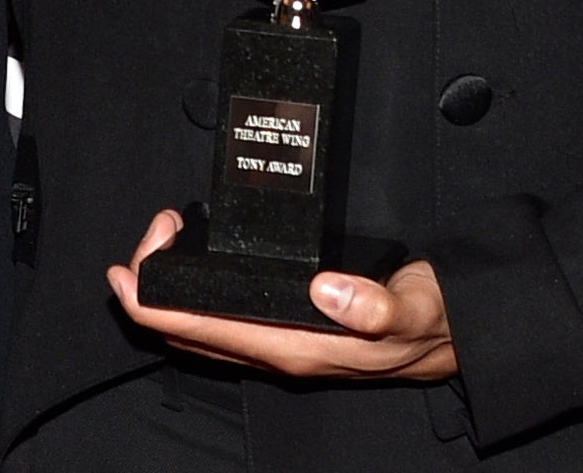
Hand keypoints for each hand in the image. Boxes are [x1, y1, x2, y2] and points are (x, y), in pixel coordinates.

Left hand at [106, 209, 458, 380]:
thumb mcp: (414, 309)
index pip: (202, 333)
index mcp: (296, 350)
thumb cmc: (430, 323)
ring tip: (165, 237)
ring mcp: (279, 345)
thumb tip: (326, 291)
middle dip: (152, 287)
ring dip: (170, 289)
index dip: (152, 304)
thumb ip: (374, 306)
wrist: (451, 335)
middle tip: (156, 229)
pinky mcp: (286, 331)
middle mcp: (278, 353)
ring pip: (200, 328)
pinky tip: (194, 262)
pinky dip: (195, 293)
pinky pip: (223, 321)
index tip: (131, 265)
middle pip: (187, 332)